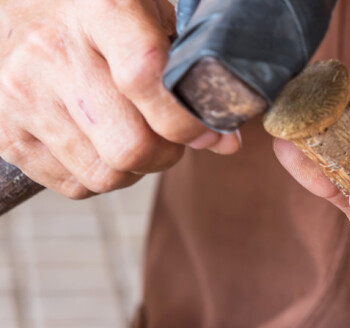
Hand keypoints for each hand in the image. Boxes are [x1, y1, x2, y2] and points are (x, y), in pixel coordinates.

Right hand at [0, 0, 239, 198]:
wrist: (23, 6)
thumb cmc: (101, 14)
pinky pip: (73, 185)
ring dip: (134, 169)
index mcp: (100, 11)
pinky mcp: (5, 130)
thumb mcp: (151, 13)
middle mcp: (52, 51)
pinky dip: (99, 176)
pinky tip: (99, 143)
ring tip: (134, 136)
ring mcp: (22, 93)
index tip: (209, 132)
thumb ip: (189, 72)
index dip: (185, 120)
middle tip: (171, 138)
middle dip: (166, 154)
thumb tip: (225, 142)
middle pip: (129, 144)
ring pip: (104, 174)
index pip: (145, 78)